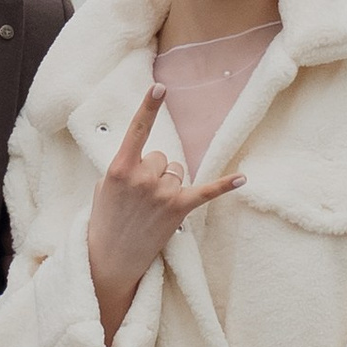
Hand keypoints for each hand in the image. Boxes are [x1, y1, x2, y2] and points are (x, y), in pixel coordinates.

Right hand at [87, 80, 243, 343]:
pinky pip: (204, 192)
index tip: (159, 87)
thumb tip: (146, 158)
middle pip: (163, 156)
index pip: (137, 131)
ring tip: (151, 208)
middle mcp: (142, 178)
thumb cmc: (106, 220)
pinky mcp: (177, 210)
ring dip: (169, 185)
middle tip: (140, 198)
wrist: (110, 259)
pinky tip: (242, 178)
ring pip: (177, 171)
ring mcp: (161, 194)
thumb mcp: (104, 188)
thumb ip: (124, 167)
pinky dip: (223, 185)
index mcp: (120, 169)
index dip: (148, 107)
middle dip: (154, 172)